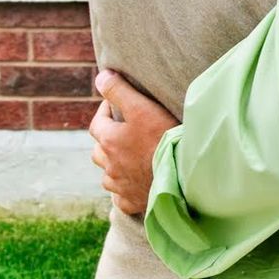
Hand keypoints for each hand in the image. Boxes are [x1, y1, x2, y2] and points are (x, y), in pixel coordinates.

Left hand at [89, 70, 178, 215]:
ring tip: (130, 158)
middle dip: (107, 140)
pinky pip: (121, 195)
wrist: (181, 177)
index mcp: (109, 141)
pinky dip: (125, 188)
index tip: (116, 105)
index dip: (105, 111)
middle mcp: (108, 165)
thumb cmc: (164, 139)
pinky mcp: (130, 202)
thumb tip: (100, 76)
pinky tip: (136, 183)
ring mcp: (119, 186)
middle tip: (124, 132)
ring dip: (114, 165)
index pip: (97, 123)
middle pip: (99, 150)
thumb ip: (119, 91)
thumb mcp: (142, 108)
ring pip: (108, 174)